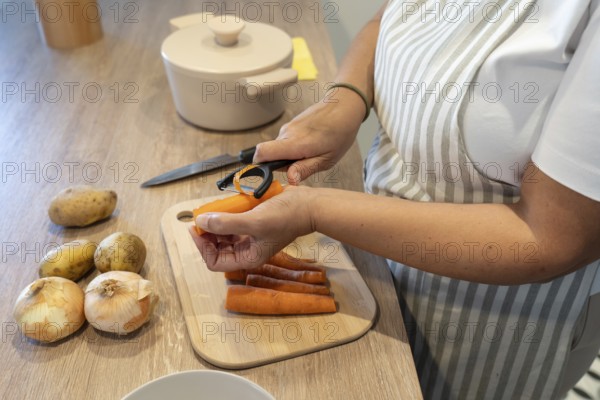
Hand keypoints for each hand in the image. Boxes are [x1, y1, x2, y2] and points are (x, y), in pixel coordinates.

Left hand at [188, 185, 315, 270]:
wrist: (307, 204)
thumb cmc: (286, 217)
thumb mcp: (254, 222)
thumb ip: (226, 223)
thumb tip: (201, 222)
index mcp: (248, 258)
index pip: (215, 262)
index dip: (202, 247)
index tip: (196, 228)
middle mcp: (248, 250)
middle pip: (217, 248)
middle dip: (207, 233)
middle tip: (201, 216)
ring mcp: (250, 236)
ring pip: (223, 234)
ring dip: (216, 222)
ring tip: (212, 209)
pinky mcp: (253, 223)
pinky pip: (233, 222)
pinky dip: (227, 214)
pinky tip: (226, 205)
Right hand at [254, 90, 364, 183]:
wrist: (344, 105)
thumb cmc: (340, 132)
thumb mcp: (327, 159)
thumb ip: (305, 169)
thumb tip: (290, 179)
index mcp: (296, 143)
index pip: (262, 153)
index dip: (261, 165)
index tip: (272, 173)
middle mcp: (287, 133)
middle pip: (270, 154)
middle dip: (283, 163)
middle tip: (306, 162)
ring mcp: (288, 127)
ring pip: (279, 147)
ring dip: (291, 154)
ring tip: (313, 151)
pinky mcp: (291, 124)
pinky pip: (286, 140)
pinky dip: (295, 146)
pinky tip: (312, 143)